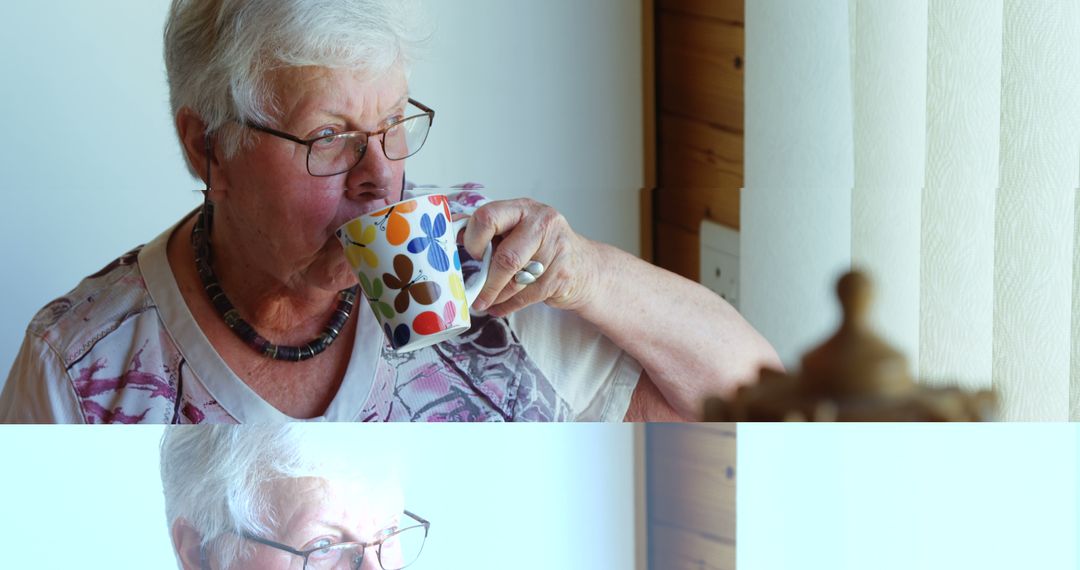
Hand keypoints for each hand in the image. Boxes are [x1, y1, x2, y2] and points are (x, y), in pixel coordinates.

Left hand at [462, 198, 596, 316]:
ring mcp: (557, 250)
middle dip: (487, 281)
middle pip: (506, 257)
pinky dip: (507, 306)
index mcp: (523, 208)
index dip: (474, 240)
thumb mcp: (517, 230)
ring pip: (516, 281)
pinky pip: (526, 296)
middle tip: (475, 294)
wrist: (585, 266)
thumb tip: (453, 233)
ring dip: (495, 297)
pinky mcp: (562, 276)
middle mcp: (543, 223)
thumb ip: (490, 231)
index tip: (474, 254)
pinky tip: (498, 307)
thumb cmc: (541, 247)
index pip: (488, 217)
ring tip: (485, 303)